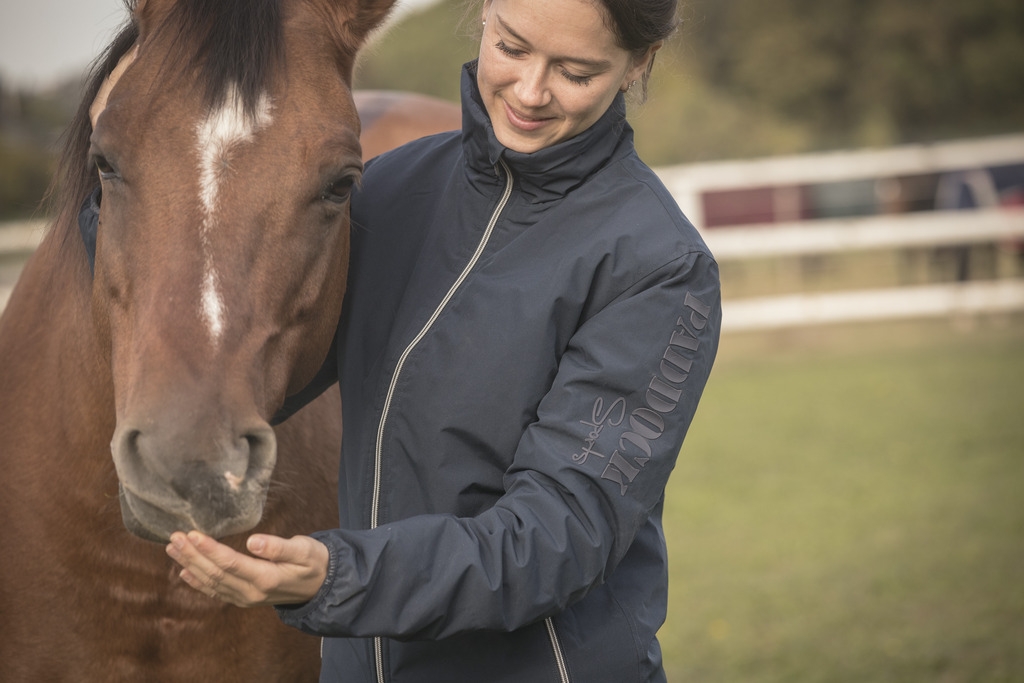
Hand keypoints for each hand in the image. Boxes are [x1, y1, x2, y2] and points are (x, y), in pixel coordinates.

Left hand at [166, 531, 328, 607]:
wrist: (322, 586)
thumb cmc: (314, 562)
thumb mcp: (305, 550)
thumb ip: (279, 547)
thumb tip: (254, 541)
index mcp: (266, 579)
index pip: (230, 563)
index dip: (209, 549)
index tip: (192, 534)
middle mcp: (251, 593)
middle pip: (215, 574)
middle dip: (192, 555)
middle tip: (174, 537)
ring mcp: (245, 599)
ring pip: (211, 583)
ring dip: (190, 565)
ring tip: (172, 548)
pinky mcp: (243, 598)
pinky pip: (216, 592)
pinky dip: (197, 582)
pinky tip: (184, 571)